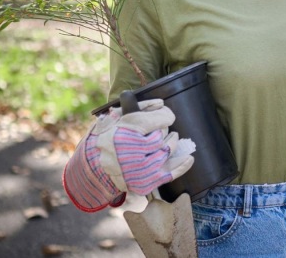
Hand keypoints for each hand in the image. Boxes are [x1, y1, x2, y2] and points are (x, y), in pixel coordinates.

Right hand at [63, 99, 194, 211]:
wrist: (96, 170)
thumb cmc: (110, 139)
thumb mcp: (116, 118)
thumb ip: (137, 106)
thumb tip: (160, 103)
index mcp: (125, 131)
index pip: (160, 118)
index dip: (165, 114)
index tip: (165, 114)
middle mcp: (132, 151)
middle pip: (163, 135)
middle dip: (164, 129)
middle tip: (160, 129)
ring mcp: (139, 169)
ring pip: (167, 151)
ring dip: (172, 142)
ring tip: (169, 139)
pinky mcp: (145, 182)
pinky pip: (170, 173)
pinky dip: (182, 165)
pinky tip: (189, 158)